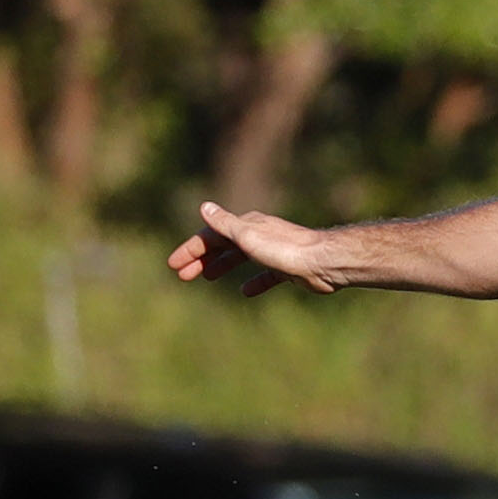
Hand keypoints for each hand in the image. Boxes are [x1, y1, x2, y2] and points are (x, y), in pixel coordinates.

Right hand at [167, 202, 337, 297]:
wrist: (323, 262)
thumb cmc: (285, 249)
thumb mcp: (248, 236)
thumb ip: (225, 224)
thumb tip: (204, 207)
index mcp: (246, 226)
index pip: (210, 236)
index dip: (191, 249)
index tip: (173, 265)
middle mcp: (258, 235)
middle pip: (223, 246)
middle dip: (201, 259)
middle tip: (183, 275)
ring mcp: (273, 251)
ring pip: (241, 258)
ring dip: (222, 266)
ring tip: (208, 278)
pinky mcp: (287, 268)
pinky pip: (265, 275)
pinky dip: (254, 282)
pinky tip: (246, 292)